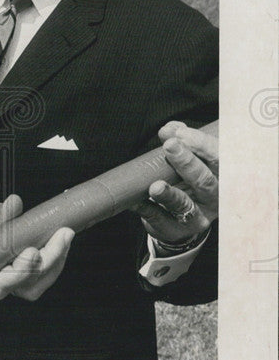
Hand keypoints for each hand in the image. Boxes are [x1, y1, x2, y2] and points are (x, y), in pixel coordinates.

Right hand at [0, 194, 73, 302]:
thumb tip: (14, 206)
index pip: (3, 283)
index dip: (23, 270)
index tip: (32, 248)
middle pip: (28, 287)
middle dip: (52, 262)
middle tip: (63, 234)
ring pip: (34, 283)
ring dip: (55, 262)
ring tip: (63, 235)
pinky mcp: (5, 263)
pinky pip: (32, 271)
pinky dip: (49, 256)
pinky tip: (54, 236)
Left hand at [132, 121, 217, 245]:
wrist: (180, 218)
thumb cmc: (187, 181)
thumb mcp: (189, 159)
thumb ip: (181, 141)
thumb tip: (170, 129)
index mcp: (223, 178)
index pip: (220, 160)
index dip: (203, 145)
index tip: (181, 133)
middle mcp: (214, 199)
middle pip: (205, 182)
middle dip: (187, 163)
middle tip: (170, 146)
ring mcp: (197, 217)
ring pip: (185, 205)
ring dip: (169, 194)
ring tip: (155, 186)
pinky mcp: (176, 230)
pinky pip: (160, 218)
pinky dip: (147, 209)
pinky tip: (136, 202)